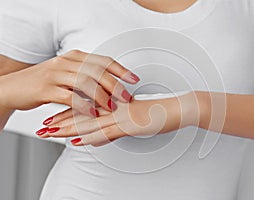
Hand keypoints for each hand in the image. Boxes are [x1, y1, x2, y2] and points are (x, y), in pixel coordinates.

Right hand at [0, 50, 139, 116]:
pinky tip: (92, 113)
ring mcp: (55, 74)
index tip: (134, 79)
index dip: (121, 70)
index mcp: (74, 57)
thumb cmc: (45, 82)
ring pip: (85, 81)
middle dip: (115, 85)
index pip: (103, 61)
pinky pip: (69, 96)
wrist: (14, 87)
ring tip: (111, 107)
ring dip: (101, 96)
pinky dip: (83, 106)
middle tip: (126, 97)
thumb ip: (86, 77)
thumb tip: (110, 86)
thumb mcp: (67, 74)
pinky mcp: (46, 89)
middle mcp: (66, 62)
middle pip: (97, 70)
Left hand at [39, 93, 197, 145]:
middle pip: (82, 115)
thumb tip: (101, 137)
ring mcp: (122, 115)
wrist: (179, 108)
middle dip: (60, 122)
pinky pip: (109, 130)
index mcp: (115, 104)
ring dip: (69, 129)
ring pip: (90, 122)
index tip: (52, 118)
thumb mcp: (134, 118)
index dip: (67, 114)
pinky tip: (79, 141)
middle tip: (43, 126)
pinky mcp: (131, 123)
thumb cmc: (159, 111)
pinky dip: (92, 137)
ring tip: (51, 133)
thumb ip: (116, 126)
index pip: (86, 108)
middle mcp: (115, 108)